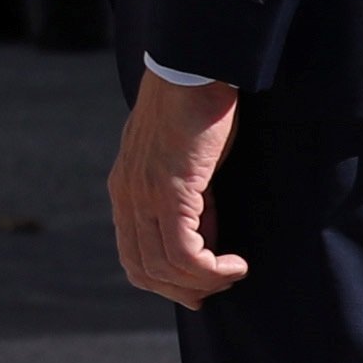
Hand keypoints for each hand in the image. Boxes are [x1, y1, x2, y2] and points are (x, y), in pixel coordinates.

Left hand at [106, 70, 250, 308]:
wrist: (195, 71)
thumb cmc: (198, 112)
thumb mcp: (185, 165)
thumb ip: (185, 200)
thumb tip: (205, 240)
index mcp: (125, 191)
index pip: (132, 258)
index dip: (166, 282)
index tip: (202, 285)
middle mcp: (126, 197)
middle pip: (142, 271)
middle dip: (183, 290)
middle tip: (220, 287)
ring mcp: (143, 195)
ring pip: (164, 268)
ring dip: (204, 282)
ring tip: (234, 272)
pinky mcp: (169, 190)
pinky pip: (183, 252)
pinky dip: (212, 269)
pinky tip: (237, 263)